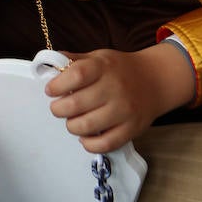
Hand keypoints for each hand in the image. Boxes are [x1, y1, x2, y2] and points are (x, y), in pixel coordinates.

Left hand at [44, 41, 194, 152]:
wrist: (155, 80)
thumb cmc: (120, 69)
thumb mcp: (98, 57)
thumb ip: (74, 61)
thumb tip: (47, 67)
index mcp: (103, 67)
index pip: (76, 75)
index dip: (57, 85)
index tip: (51, 90)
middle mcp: (115, 88)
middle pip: (76, 104)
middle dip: (59, 109)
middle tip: (59, 107)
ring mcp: (124, 110)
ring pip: (86, 126)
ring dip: (72, 126)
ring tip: (73, 120)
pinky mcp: (132, 129)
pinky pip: (105, 144)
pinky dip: (89, 144)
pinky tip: (86, 136)